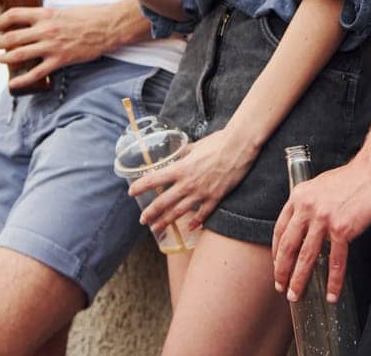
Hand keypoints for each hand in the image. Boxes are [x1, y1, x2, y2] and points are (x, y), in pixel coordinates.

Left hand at [0, 3, 117, 90]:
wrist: (107, 27)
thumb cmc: (88, 16)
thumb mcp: (63, 10)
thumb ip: (47, 17)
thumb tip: (34, 23)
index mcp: (46, 14)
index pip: (14, 14)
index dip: (1, 21)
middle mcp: (45, 30)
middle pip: (12, 37)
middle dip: (0, 42)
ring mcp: (52, 46)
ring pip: (18, 55)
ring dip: (5, 58)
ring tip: (2, 59)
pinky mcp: (60, 60)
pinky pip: (35, 73)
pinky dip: (21, 80)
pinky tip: (13, 83)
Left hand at [126, 126, 257, 234]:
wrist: (238, 148)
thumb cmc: (218, 142)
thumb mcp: (196, 145)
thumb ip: (185, 152)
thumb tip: (179, 152)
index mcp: (180, 168)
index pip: (153, 180)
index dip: (140, 187)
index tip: (131, 192)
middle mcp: (187, 183)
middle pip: (163, 202)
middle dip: (150, 213)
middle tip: (143, 220)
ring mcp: (201, 193)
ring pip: (178, 212)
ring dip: (166, 221)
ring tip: (157, 228)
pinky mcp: (215, 198)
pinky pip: (202, 214)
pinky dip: (195, 222)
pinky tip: (189, 228)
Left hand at [271, 155, 370, 302]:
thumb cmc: (351, 178)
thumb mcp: (319, 186)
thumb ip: (309, 204)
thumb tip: (304, 225)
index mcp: (299, 196)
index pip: (280, 229)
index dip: (276, 252)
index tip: (277, 265)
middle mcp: (307, 208)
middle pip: (288, 246)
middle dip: (282, 271)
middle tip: (280, 287)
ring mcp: (324, 219)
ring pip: (306, 256)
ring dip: (299, 280)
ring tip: (295, 295)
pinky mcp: (342, 229)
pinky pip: (336, 261)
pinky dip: (333, 281)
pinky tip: (331, 294)